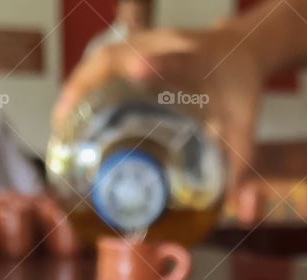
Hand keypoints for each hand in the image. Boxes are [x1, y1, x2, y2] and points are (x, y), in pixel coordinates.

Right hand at [52, 26, 264, 188]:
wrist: (241, 50)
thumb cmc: (241, 91)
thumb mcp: (246, 126)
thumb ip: (242, 164)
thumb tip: (239, 210)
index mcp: (199, 63)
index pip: (177, 59)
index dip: (157, 63)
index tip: (137, 69)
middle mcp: (168, 45)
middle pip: (117, 53)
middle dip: (86, 82)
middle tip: (65, 121)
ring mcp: (148, 43)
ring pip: (102, 56)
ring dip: (77, 85)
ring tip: (60, 122)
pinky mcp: (136, 48)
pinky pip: (101, 63)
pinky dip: (82, 85)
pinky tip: (70, 112)